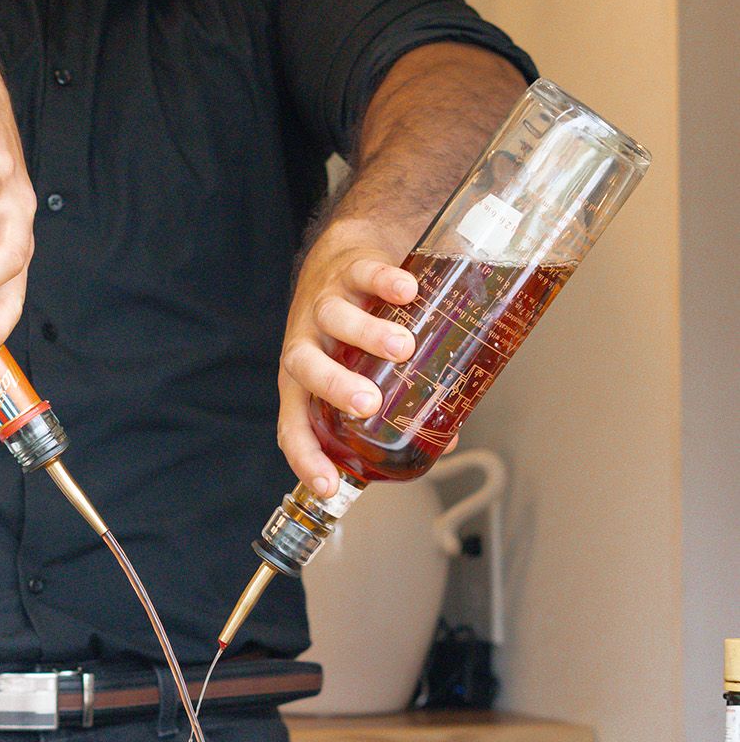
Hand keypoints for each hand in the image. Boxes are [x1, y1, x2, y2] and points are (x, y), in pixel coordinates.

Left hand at [277, 223, 417, 495]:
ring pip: (333, 317)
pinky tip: (407, 292)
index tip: (329, 485)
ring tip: (403, 347)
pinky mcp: (348, 269)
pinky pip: (363, 273)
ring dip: (365, 333)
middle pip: (304, 366)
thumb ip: (402, 408)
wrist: (346, 256)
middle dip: (334, 386)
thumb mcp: (366, 372)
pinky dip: (384, 281)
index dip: (306, 457)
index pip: (294, 425)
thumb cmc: (352, 331)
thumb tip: (447, 443)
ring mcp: (324, 304)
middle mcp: (308, 343)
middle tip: (368, 402)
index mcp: (304, 380)